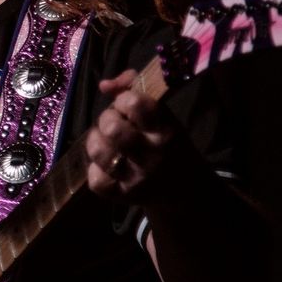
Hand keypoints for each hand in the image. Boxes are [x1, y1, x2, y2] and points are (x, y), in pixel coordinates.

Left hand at [84, 69, 180, 200]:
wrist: (186, 190)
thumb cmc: (169, 145)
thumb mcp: (163, 116)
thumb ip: (134, 90)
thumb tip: (104, 85)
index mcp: (165, 130)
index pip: (134, 103)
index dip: (123, 98)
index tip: (126, 104)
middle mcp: (152, 155)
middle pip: (112, 128)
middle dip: (106, 119)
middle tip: (113, 124)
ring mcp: (137, 178)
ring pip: (99, 152)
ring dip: (95, 141)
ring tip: (105, 141)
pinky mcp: (124, 196)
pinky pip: (96, 180)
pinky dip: (95, 170)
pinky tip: (106, 166)